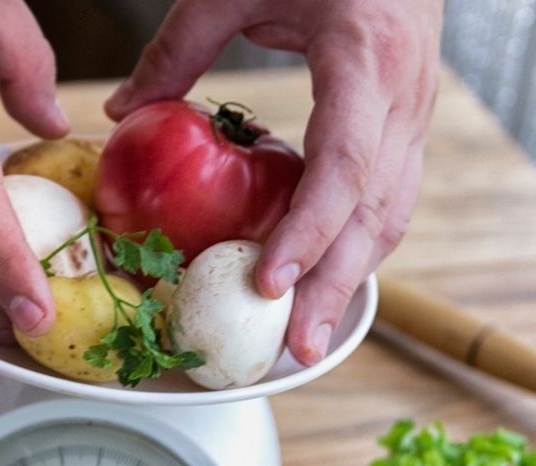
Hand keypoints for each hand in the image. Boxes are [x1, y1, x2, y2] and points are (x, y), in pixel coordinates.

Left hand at [107, 0, 442, 364]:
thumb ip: (179, 46)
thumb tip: (120, 109)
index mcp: (365, 60)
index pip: (345, 165)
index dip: (310, 231)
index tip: (268, 283)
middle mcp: (404, 98)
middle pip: (377, 212)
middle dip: (335, 286)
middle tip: (295, 348)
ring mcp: (415, 117)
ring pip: (391, 217)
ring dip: (350, 282)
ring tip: (308, 339)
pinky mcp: (406, 129)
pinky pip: (388, 200)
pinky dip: (355, 248)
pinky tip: (323, 283)